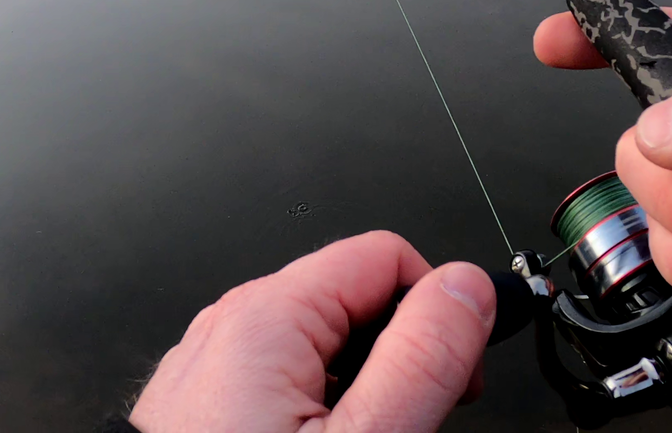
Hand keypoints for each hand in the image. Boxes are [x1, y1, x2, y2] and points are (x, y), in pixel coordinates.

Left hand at [130, 231, 494, 432]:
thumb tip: (466, 288)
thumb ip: (421, 359)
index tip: (456, 376)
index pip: (387, 256)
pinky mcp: (205, 408)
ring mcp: (212, 369)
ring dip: (359, 395)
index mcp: (266, 316)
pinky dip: (313, 417)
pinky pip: (279, 387)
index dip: (439, 310)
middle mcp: (230, 328)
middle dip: (399, 360)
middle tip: (408, 428)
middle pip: (355, 302)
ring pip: (320, 351)